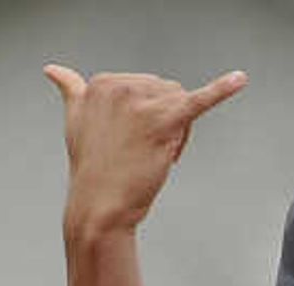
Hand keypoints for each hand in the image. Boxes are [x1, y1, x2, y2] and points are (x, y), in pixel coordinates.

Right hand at [44, 64, 246, 236]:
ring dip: (177, 131)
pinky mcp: (164, 122)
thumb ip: (70, 90)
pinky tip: (240, 80)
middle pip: (167, 93)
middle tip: (145, 154)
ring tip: (154, 156)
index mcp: (103, 82)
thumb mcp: (75, 120)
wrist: (99, 207)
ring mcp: (142, 103)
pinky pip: (198, 101)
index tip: (133, 141)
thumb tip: (53, 70)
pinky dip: (222, 90)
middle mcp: (122, 86)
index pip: (146, 88)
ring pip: (182, 103)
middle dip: (166, 122)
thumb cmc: (92, 170)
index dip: (147, 117)